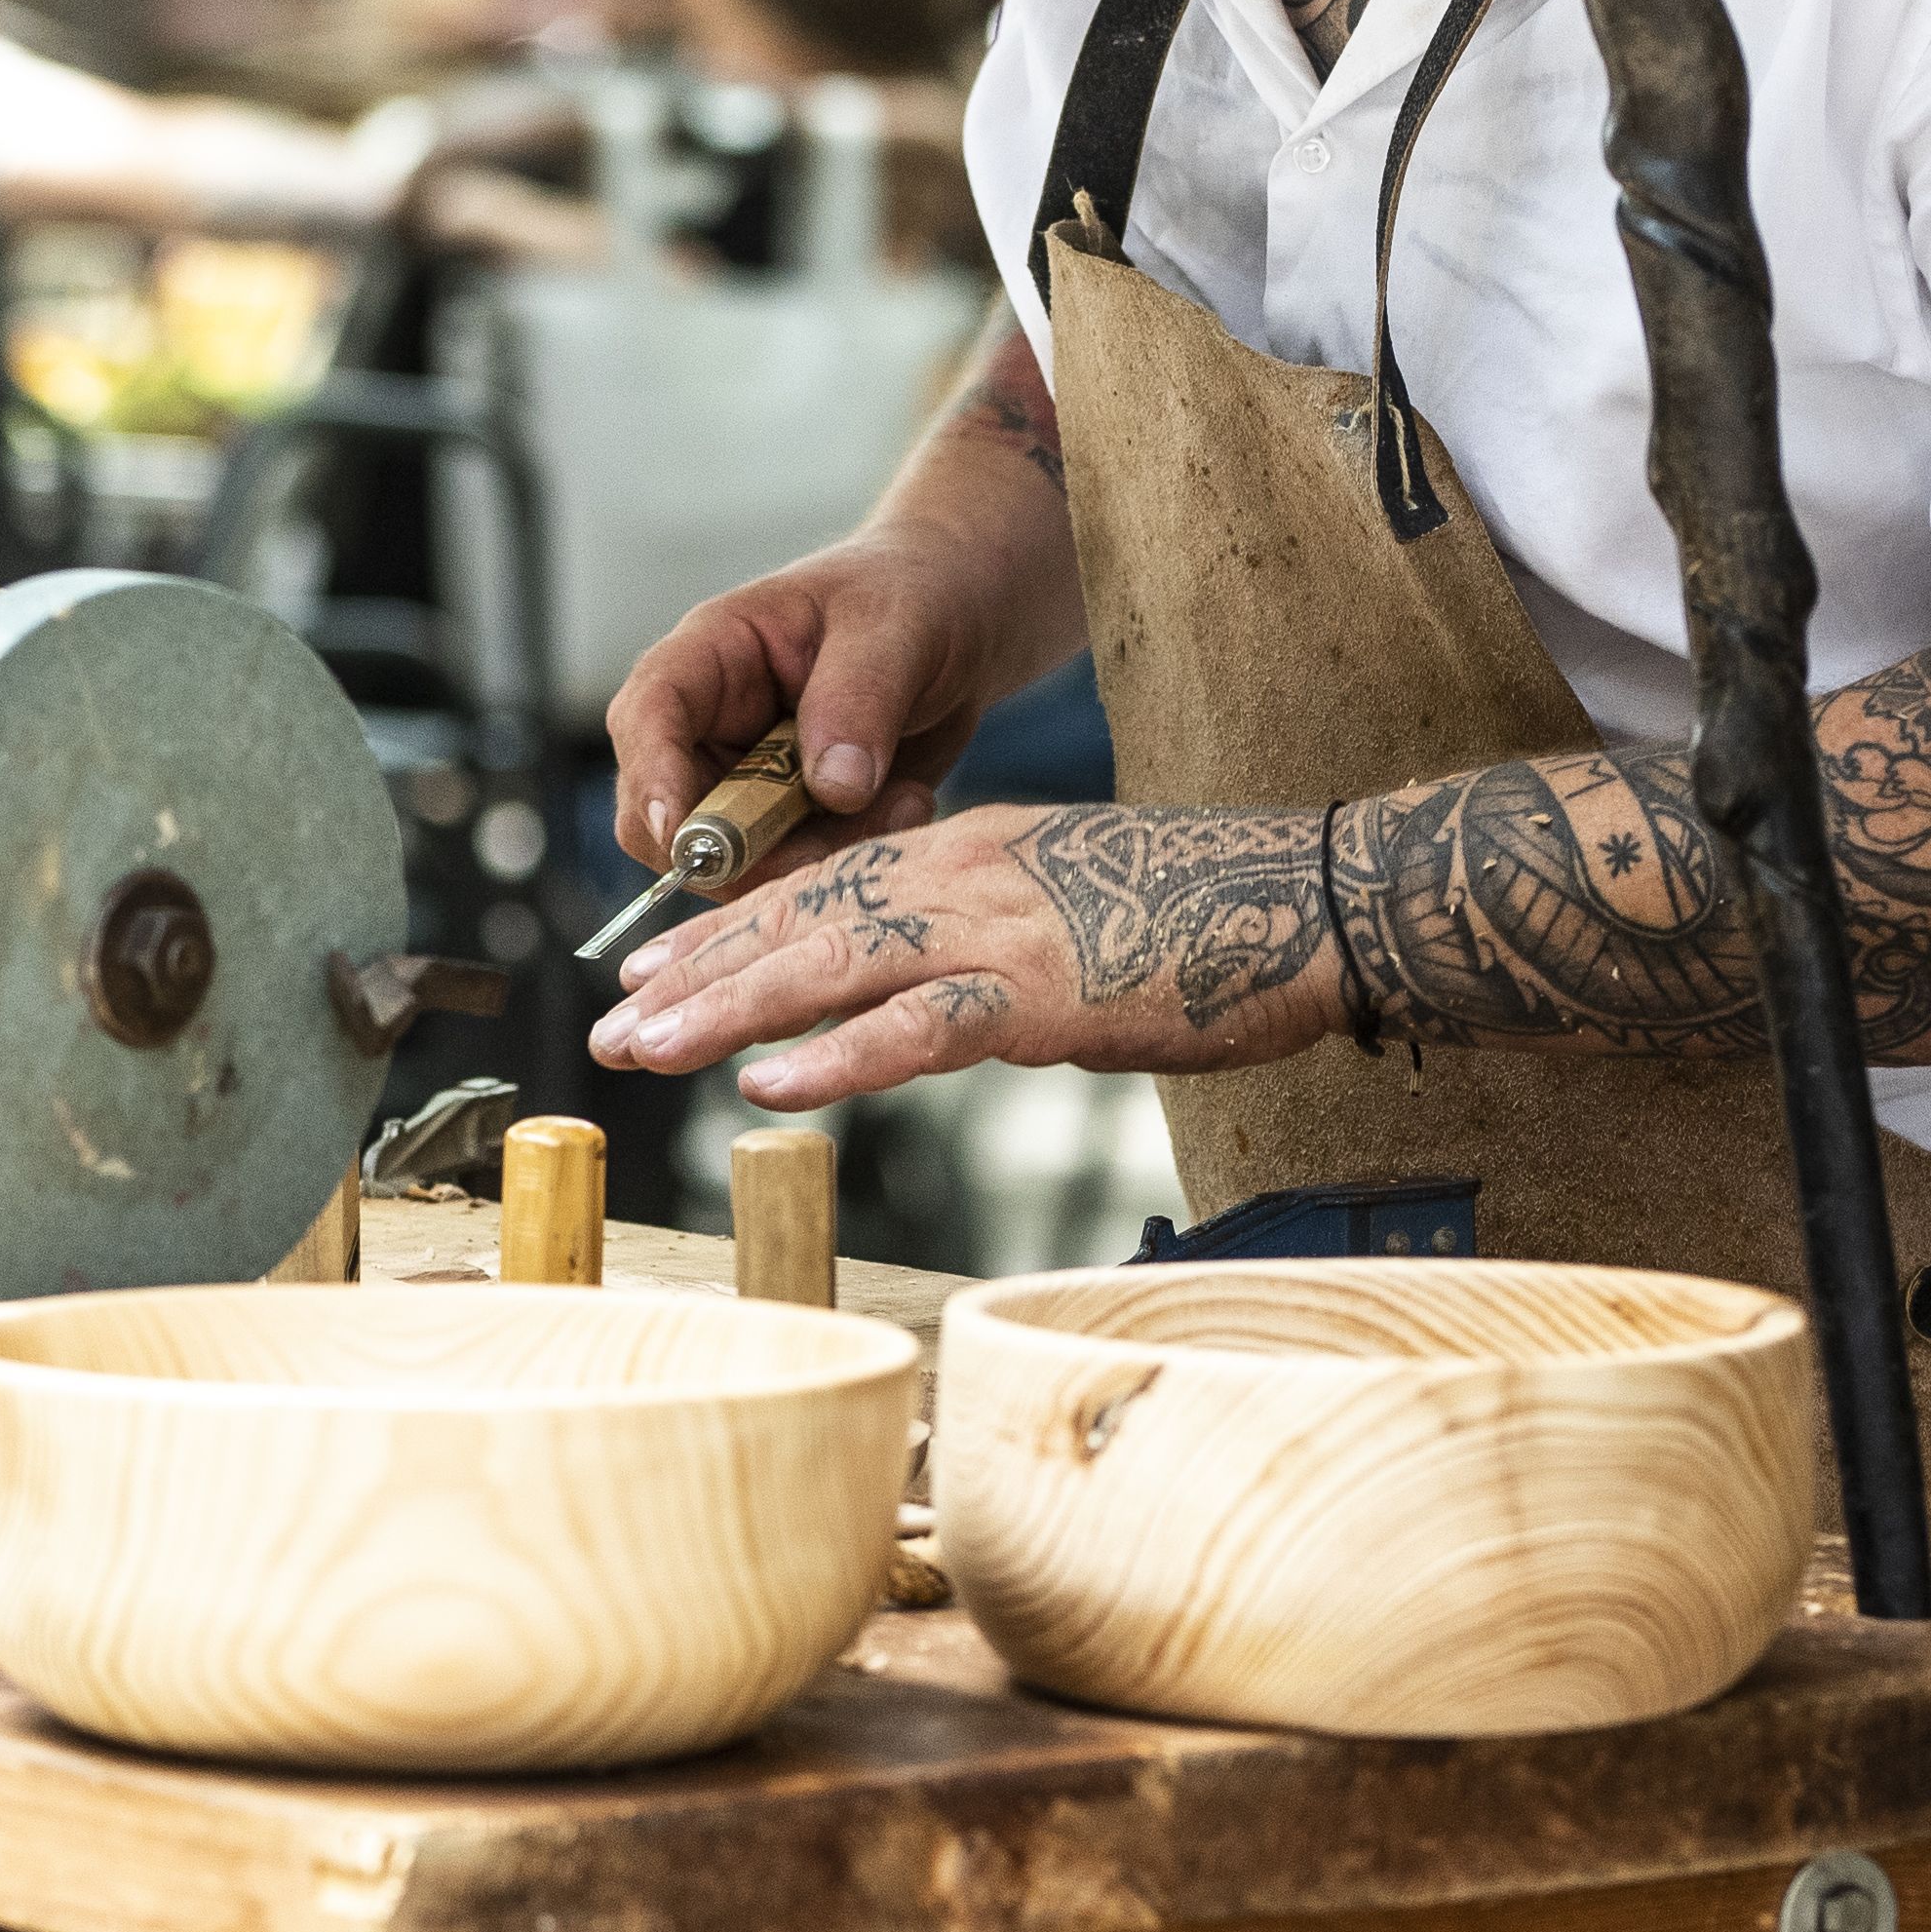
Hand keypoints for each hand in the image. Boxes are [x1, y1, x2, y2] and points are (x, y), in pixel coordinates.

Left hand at [586, 805, 1348, 1110]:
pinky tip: (766, 1082)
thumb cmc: (1219, 920)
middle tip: (613, 1020)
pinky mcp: (1043, 992)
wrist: (1317, 901)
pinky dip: (837, 1056)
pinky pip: (918, 1027)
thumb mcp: (1081, 915)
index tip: (659, 965)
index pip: (828, 886)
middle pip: (802, 917)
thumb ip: (1000, 946)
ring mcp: (1000, 929)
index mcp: (978, 849)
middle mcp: (969, 871)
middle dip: (698, 971)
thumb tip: (946, 1003)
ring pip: (831, 964)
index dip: (735, 928)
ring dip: (727, 1009)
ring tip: (642, 1047)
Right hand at [606, 520, 1056, 883]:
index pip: (648, 714)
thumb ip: (860, 699)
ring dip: (817, 858)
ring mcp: (749, 782)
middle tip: (837, 842)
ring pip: (737, 863)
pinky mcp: (793, 824)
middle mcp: (713, 726)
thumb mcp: (897, 628)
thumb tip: (832, 789)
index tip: (684, 833)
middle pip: (670, 817)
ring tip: (905, 803)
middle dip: (745, 852)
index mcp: (714, 654)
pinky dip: (850, 858)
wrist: (960, 625)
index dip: (652, 777)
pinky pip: (797, 872)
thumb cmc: (914, 595)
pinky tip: (910, 805)